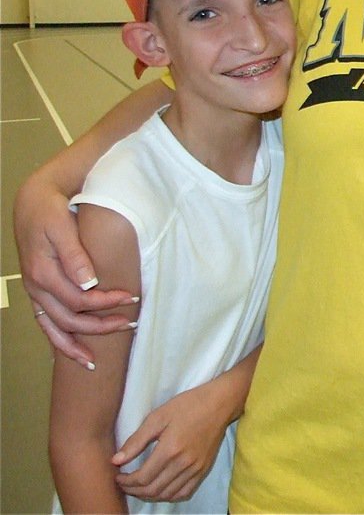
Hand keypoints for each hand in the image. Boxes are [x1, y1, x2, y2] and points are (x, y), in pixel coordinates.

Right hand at [15, 172, 136, 367]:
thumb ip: (75, 255)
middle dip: (100, 326)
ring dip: (78, 343)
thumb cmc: (51, 211)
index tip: (131, 298)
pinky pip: (47, 324)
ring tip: (98, 360)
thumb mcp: (62, 227)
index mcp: (43, 272)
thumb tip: (89, 282)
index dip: (106, 303)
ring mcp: (35, 292)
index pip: (79, 300)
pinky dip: (60, 341)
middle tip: (130, 324)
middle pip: (69, 319)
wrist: (33, 202)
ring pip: (55, 328)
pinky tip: (76, 354)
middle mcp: (36, 287)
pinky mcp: (39, 292)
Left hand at [112, 383, 227, 502]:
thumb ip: (136, 440)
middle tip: (124, 483)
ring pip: (167, 494)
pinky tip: (160, 488)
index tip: (117, 476)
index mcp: (170, 449)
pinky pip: (184, 493)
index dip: (125, 481)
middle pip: (152, 489)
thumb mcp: (158, 416)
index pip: (142, 477)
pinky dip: (169, 496)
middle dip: (133, 490)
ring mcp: (196, 468)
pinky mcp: (204, 469)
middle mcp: (184, 463)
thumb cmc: (188, 405)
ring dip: (149, 495)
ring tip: (139, 487)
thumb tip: (116, 461)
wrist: (220, 403)